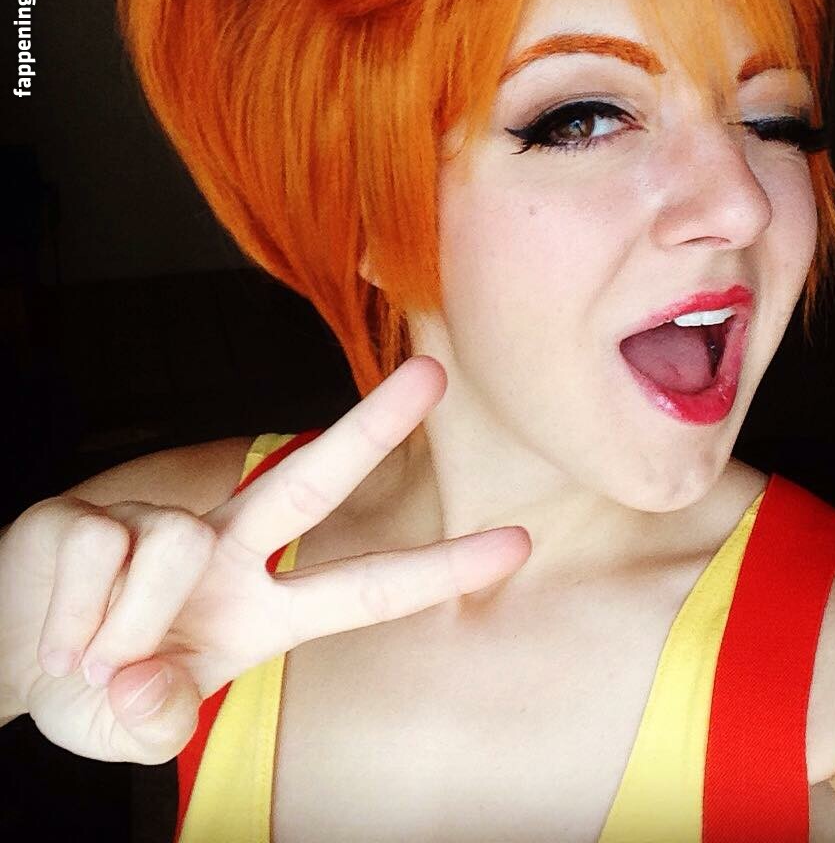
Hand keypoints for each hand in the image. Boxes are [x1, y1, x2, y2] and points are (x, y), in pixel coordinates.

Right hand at [0, 356, 530, 763]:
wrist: (17, 657)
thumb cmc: (100, 689)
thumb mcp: (135, 726)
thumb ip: (156, 721)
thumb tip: (152, 689)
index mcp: (265, 610)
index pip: (368, 589)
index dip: (441, 569)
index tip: (516, 544)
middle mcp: (228, 553)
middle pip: (311, 479)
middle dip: (374, 428)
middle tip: (434, 377)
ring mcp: (165, 527)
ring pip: (174, 548)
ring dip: (121, 627)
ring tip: (91, 653)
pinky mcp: (96, 514)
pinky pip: (101, 557)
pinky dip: (71, 616)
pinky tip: (62, 624)